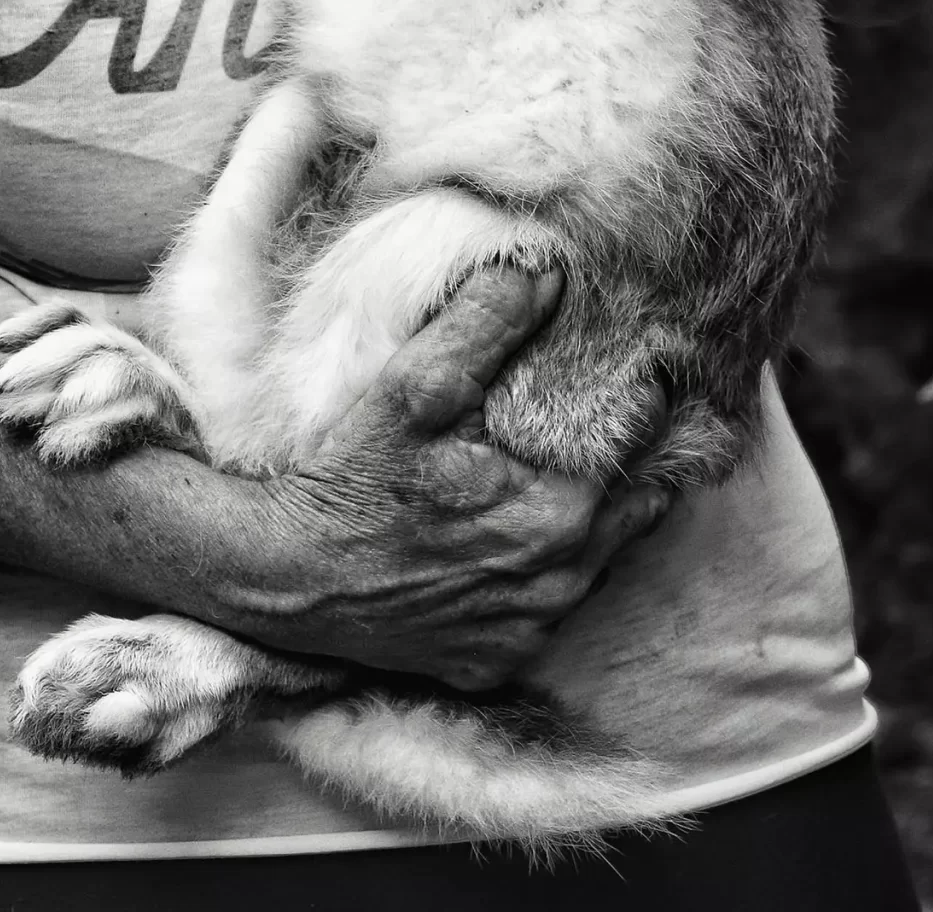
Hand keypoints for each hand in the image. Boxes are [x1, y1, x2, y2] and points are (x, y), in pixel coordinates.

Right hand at [239, 265, 670, 688]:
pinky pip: (552, 602)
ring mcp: (532, 629)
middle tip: (612, 408)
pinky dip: (548, 564)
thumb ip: (487, 323)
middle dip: (632, 454)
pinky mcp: (501, 659)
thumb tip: (550, 274)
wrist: (287, 579)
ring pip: (602, 556)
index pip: (646, 438)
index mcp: (558, 512)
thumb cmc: (351, 478)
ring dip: (596, 512)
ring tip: (566, 461)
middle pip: (641, 503)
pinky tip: (513, 526)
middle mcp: (561, 582)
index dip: (643, 392)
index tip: (635, 361)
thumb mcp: (413, 386)